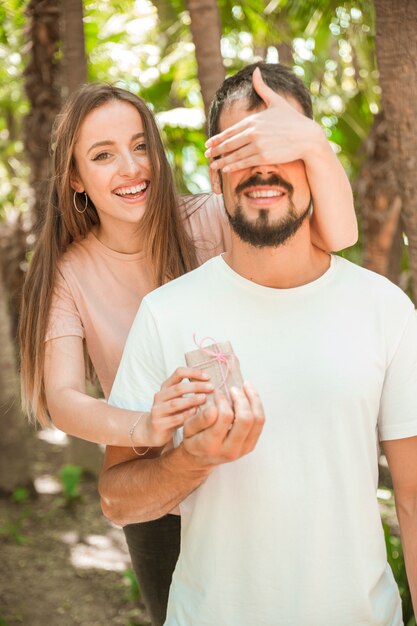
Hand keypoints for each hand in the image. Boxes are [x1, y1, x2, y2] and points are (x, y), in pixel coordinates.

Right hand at [144, 367, 213, 447]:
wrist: (153, 431)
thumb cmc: (171, 413)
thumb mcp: (178, 399)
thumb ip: (189, 392)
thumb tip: (210, 383)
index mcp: (165, 387)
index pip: (179, 373)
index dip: (193, 372)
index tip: (208, 377)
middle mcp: (159, 396)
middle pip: (178, 388)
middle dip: (196, 386)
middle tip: (211, 387)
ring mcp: (157, 410)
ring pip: (175, 403)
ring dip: (191, 400)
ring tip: (204, 399)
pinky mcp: (158, 424)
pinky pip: (174, 419)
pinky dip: (186, 415)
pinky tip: (196, 413)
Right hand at [182, 383, 264, 465]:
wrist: (202, 458)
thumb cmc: (193, 440)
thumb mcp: (187, 429)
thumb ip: (200, 419)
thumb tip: (214, 409)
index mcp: (211, 445)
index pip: (224, 417)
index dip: (223, 400)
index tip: (218, 392)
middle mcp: (230, 450)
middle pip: (245, 419)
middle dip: (241, 399)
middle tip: (233, 389)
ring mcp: (243, 449)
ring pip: (257, 420)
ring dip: (254, 400)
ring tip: (246, 386)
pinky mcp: (250, 445)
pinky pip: (260, 423)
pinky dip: (257, 406)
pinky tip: (251, 396)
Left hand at [205, 67, 322, 172]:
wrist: (307, 137)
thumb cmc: (293, 120)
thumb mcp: (276, 101)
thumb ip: (262, 88)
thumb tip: (256, 70)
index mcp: (253, 120)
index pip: (230, 131)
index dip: (218, 138)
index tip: (208, 143)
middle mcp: (253, 132)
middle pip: (229, 143)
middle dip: (216, 150)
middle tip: (206, 155)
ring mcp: (258, 145)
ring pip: (235, 155)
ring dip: (222, 161)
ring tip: (213, 166)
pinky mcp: (264, 157)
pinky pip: (244, 162)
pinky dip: (233, 166)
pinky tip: (226, 169)